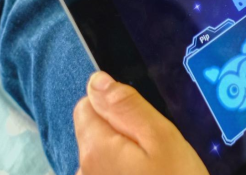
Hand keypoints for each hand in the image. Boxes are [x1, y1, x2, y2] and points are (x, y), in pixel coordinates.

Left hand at [73, 71, 208, 174]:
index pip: (86, 104)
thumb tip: (96, 80)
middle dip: (121, 132)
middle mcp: (82, 170)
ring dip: (123, 156)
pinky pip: (108, 174)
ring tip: (156, 169)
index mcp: (95, 148)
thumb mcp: (162, 139)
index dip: (117, 106)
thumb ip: (127, 107)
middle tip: (156, 149)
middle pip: (93, 132)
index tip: (144, 124)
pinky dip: (125, 173)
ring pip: (102, 156)